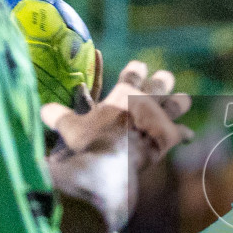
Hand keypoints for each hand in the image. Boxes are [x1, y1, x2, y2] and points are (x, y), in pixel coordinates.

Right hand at [40, 53, 193, 232]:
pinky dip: (184, 134)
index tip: (141, 66)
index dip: (137, 70)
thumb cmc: (88, 144)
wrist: (110, 165)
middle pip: (159, 85)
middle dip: (163, 81)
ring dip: (179, 102)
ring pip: (176, 105)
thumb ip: (57, 116)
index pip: (132, 75)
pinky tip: (189, 135)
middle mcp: (143, 105)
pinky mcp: (166, 141)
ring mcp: (157, 122)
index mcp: (121, 96)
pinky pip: (180, 134)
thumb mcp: (68, 128)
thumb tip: (43, 110)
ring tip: (184, 99)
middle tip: (166, 77)